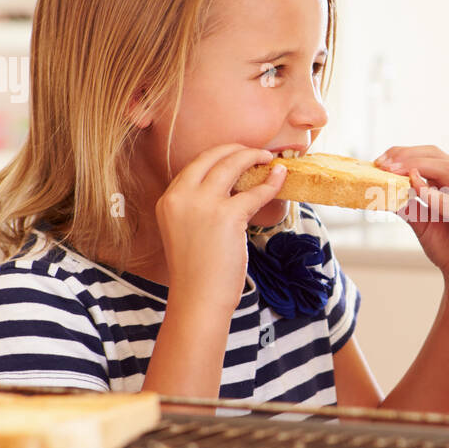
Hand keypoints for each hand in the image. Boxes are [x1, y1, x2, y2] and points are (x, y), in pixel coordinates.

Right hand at [155, 143, 286, 310]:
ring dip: (254, 156)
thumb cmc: (197, 271)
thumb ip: (198, 207)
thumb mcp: (186, 230)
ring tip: (269, 158)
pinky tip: (280, 177)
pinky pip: (255, 192)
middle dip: (237, 149)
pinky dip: (271, 183)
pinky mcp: (227, 216)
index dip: (219, 154)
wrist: (198, 299)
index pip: (196, 164)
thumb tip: (232, 188)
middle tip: (257, 152)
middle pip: (213, 156)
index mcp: (169, 200)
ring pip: (233, 165)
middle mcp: (182, 197)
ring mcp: (203, 205)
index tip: (237, 154)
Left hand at [375, 145, 448, 299]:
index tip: (379, 160)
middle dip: (408, 156)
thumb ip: (406, 203)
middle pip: (438, 156)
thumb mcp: (421, 221)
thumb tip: (382, 190)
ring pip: (448, 171)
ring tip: (394, 172)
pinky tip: (418, 190)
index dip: (404, 153)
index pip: (430, 155)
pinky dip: (437, 196)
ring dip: (419, 167)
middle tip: (383, 163)